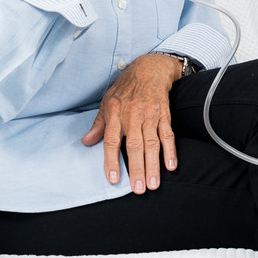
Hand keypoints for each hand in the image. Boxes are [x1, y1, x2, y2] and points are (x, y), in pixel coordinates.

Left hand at [81, 53, 181, 192]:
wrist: (149, 68)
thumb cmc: (125, 87)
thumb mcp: (107, 101)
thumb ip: (98, 124)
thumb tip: (86, 141)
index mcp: (115, 113)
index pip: (111, 140)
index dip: (112, 160)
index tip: (113, 179)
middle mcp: (132, 115)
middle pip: (135, 145)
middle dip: (136, 168)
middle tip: (138, 189)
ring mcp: (150, 115)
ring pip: (152, 143)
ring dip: (153, 165)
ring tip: (153, 184)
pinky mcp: (164, 114)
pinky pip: (167, 134)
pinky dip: (170, 150)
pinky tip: (171, 166)